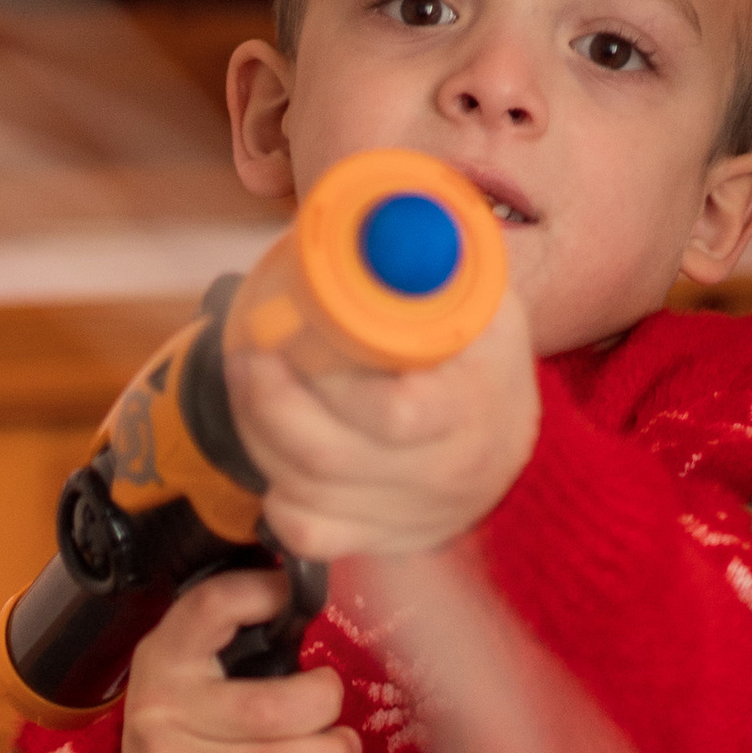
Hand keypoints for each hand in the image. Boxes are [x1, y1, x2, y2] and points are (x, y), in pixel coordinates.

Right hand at [119, 569, 360, 752]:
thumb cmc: (193, 717)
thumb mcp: (200, 661)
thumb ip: (244, 628)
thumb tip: (307, 595)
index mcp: (168, 654)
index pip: (214, 606)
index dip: (264, 594)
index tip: (296, 599)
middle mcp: (160, 710)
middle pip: (271, 710)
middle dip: (325, 711)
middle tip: (338, 716)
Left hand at [224, 284, 540, 561]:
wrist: (506, 451)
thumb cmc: (480, 360)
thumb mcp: (477, 296)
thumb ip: (433, 255)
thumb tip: (379, 207)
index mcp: (470, 407)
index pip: (394, 415)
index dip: (328, 383)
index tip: (287, 340)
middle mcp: (442, 475)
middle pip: (327, 456)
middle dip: (265, 403)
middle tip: (245, 355)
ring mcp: (407, 518)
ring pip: (304, 492)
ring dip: (258, 437)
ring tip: (250, 388)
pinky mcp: (377, 545)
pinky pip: (305, 534)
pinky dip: (275, 494)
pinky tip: (276, 454)